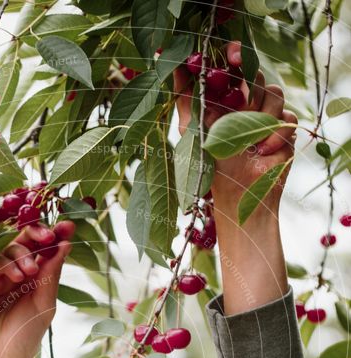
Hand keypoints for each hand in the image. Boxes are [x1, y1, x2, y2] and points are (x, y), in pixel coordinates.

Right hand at [0, 219, 74, 357]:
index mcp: (33, 280)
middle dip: (37, 234)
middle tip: (49, 236)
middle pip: (23, 241)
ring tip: (29, 272)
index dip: (56, 236)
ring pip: (5, 246)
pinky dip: (2, 263)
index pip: (44, 251)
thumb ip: (51, 275)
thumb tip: (65, 245)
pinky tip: (14, 277)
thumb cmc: (21, 340)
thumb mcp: (44, 306)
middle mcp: (13, 273)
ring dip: (21, 253)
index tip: (69, 226)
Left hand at [174, 41, 297, 215]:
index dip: (237, 54)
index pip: (235, 66)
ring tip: (249, 143)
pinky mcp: (285, 130)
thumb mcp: (194, 131)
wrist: (238, 197)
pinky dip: (275, 135)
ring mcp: (269, 115)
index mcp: (227, 100)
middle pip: (258, 76)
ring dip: (260, 119)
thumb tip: (174, 65)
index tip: (233, 56)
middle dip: (251, 88)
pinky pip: (287, 120)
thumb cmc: (213, 167)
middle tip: (241, 106)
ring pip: (275, 95)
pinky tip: (262, 152)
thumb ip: (186, 99)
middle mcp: (249, 104)